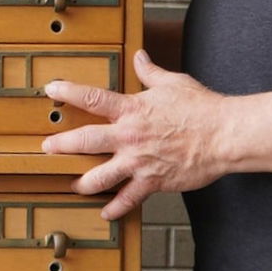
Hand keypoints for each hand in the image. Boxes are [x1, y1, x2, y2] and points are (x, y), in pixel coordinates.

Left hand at [40, 50, 231, 219]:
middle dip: (61, 145)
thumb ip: (151, 72)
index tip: (50, 90)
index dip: (68, 92)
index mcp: (132, 109)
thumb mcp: (173, 83)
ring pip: (100, 176)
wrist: (224, 135)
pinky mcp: (152, 181)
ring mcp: (138, 161)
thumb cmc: (202, 108)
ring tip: (73, 185)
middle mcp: (129, 136)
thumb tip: (139, 57)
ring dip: (83, 182)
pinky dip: (115, 208)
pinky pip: (128, 199)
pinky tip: (105, 213)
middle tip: (47, 148)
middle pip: (85, 140)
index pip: (92, 98)